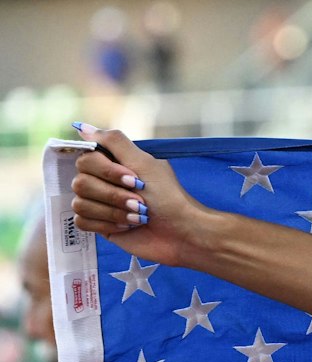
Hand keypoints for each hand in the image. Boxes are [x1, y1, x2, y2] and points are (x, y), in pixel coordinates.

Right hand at [68, 123, 210, 269]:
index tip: (134, 180)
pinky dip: (106, 223)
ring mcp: (99, 204)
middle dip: (113, 195)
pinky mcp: (99, 225)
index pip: (85, 160)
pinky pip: (81, 222)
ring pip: (80, 203)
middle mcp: (102, 182)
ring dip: (113, 211)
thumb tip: (82, 128)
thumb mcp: (145, 163)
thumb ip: (114, 142)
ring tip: (138, 216)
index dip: (107, 172)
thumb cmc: (169, 197)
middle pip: (80, 182)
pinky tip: (127, 226)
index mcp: (112, 164)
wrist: (182, 233)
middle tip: (140, 201)